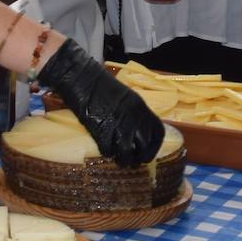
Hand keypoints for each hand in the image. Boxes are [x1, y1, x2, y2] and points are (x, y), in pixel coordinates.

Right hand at [37, 38, 164, 166]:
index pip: (157, 133)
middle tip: (134, 162)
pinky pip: (109, 149)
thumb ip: (135, 114)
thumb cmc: (103, 86)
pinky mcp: (101, 129)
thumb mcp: (127, 98)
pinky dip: (108, 153)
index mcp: (141, 107)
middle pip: (144, 147)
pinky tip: (106, 151)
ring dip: (125, 160)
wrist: (83, 78)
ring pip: (128, 152)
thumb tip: (138, 132)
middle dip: (141, 158)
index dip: (155, 147)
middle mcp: (133, 117)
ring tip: (120, 161)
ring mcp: (118, 124)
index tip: (148, 153)